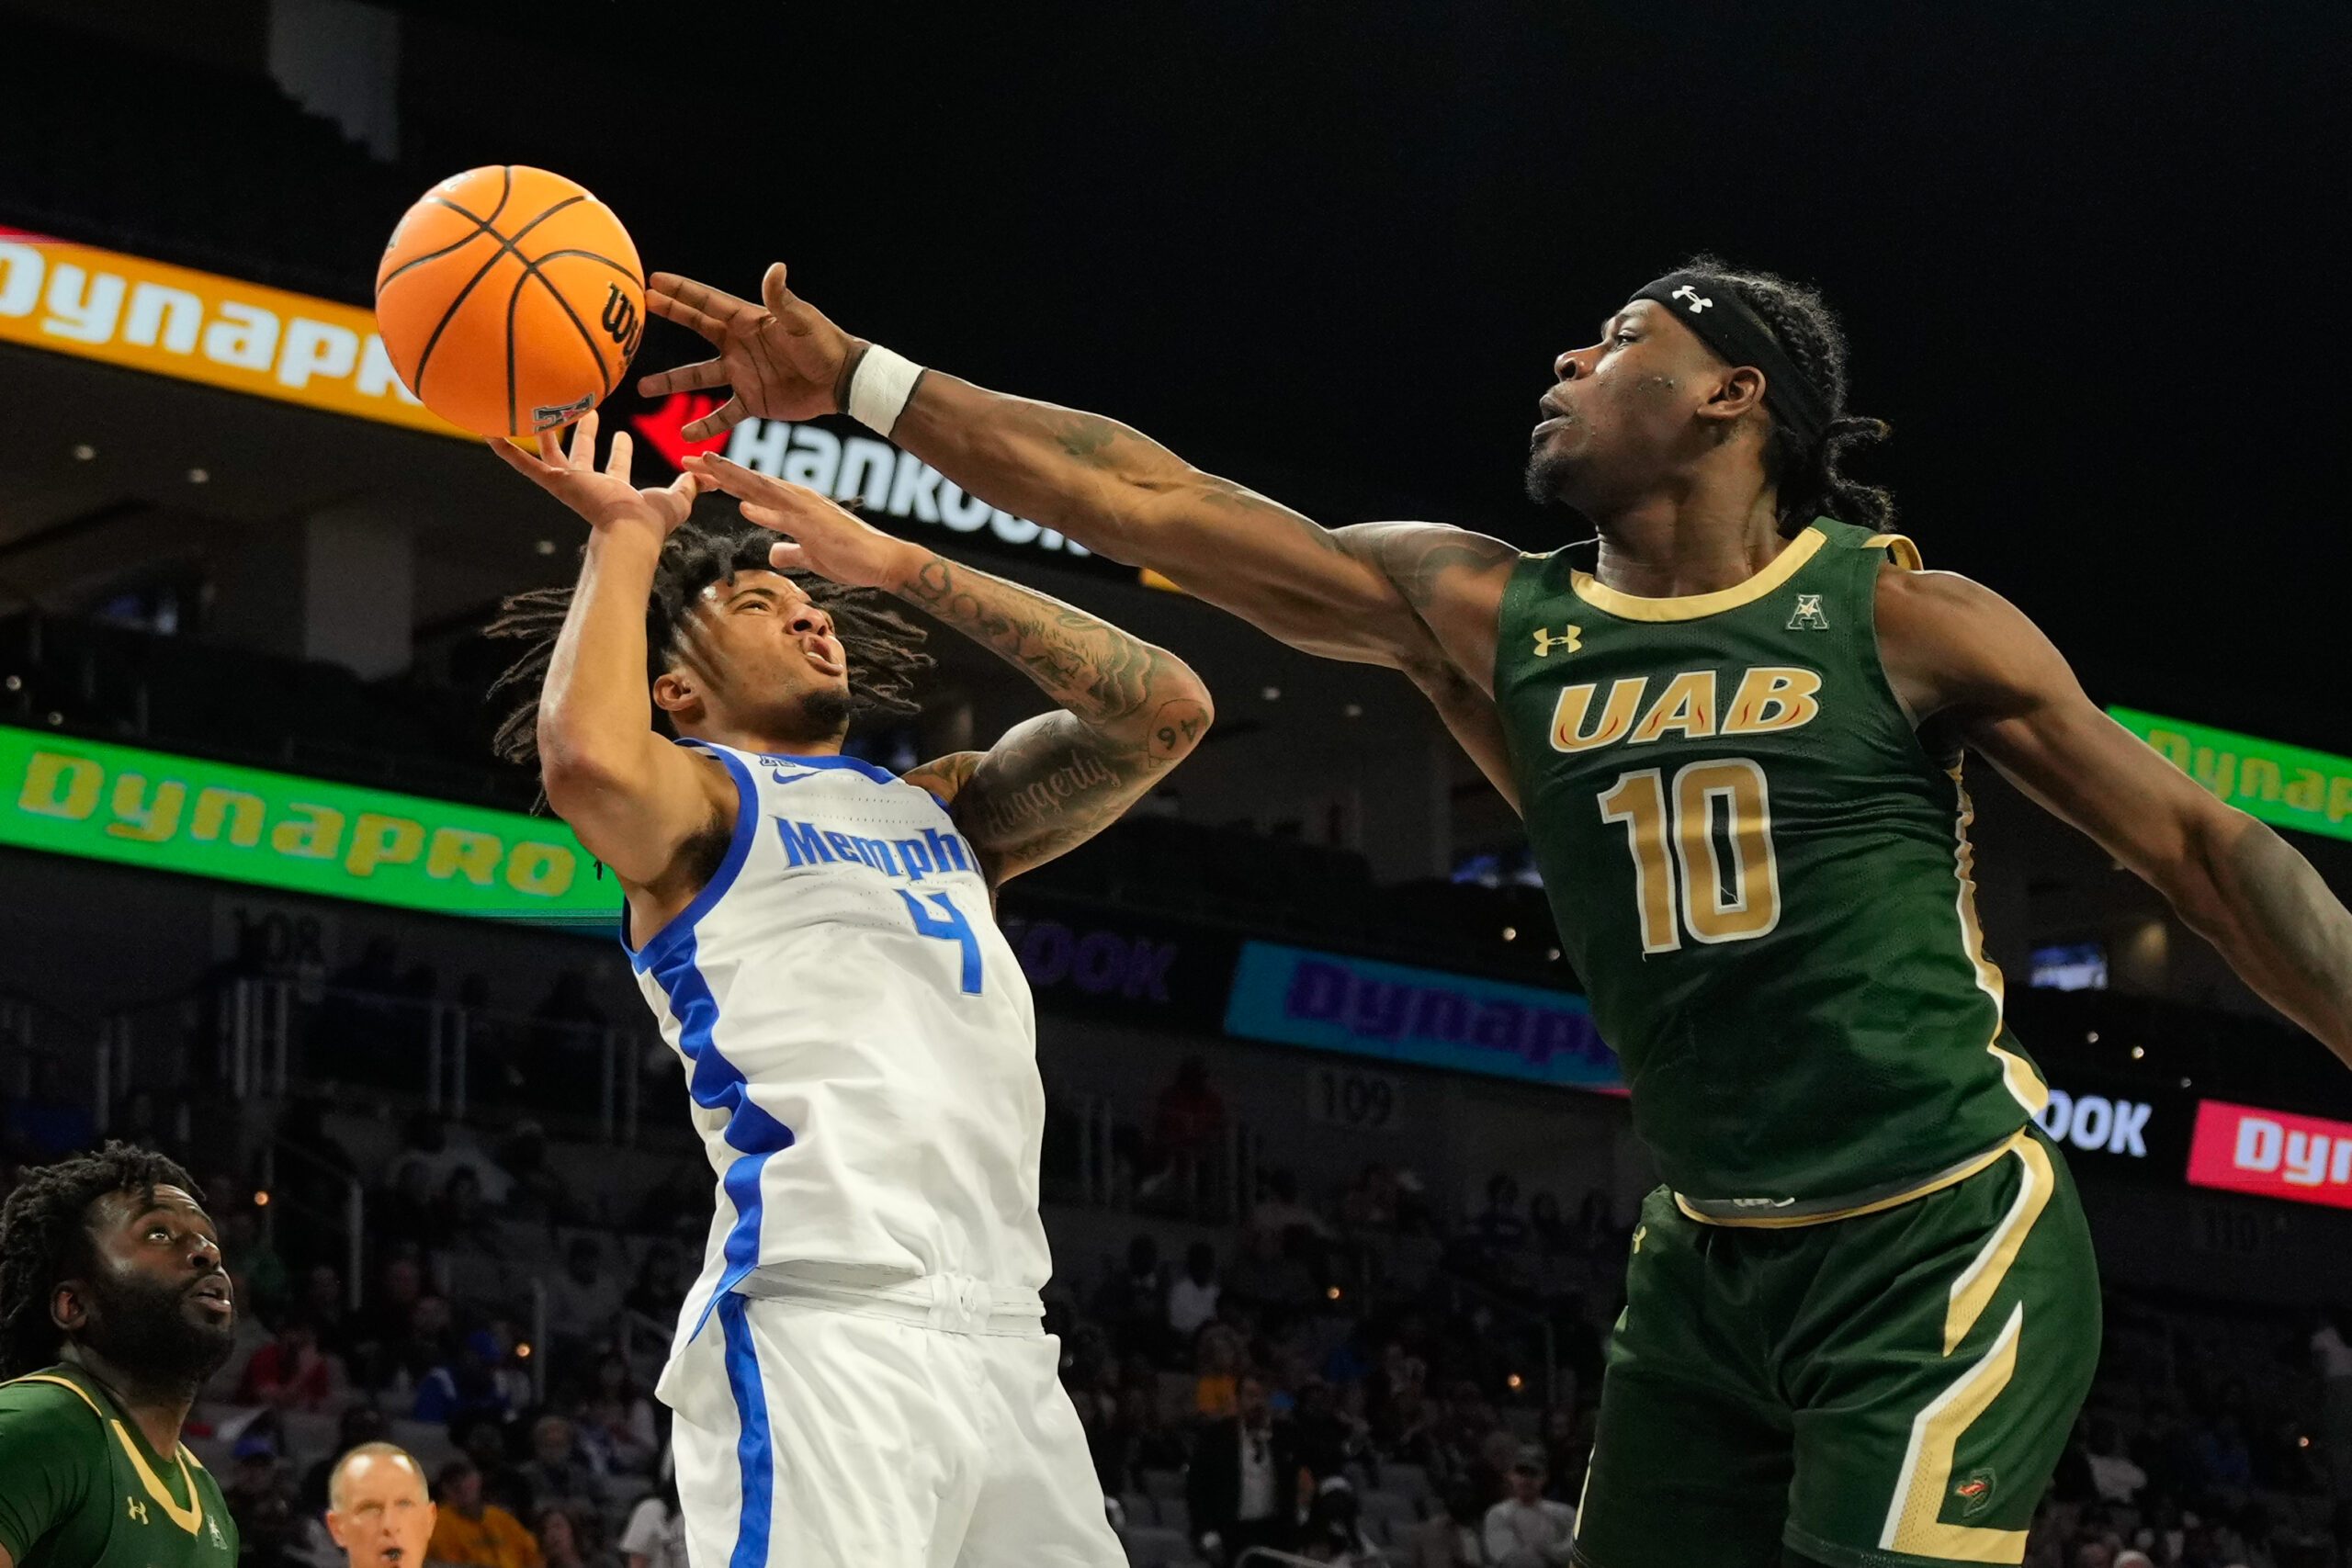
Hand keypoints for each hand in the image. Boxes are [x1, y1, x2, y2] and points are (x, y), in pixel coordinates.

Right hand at [492, 411, 697, 540]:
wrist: (630, 531)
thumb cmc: (652, 522)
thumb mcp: (677, 499)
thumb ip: (691, 486)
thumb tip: (708, 475)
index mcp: (615, 489)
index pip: (616, 466)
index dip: (620, 452)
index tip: (621, 433)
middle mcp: (589, 485)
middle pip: (583, 454)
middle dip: (584, 433)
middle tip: (585, 410)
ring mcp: (569, 482)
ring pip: (552, 451)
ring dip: (547, 431)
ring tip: (540, 407)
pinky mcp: (555, 481)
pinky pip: (524, 464)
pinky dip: (507, 450)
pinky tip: (489, 433)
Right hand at [638, 263, 857, 440]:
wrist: (842, 381)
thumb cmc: (825, 344)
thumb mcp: (802, 321)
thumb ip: (781, 299)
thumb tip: (776, 268)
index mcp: (748, 321)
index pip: (707, 303)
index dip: (680, 292)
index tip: (652, 281)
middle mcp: (739, 345)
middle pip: (696, 328)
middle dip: (669, 318)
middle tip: (638, 313)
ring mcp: (742, 374)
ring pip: (698, 377)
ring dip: (671, 381)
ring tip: (642, 387)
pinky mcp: (752, 401)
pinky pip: (722, 415)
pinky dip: (705, 425)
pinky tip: (685, 435)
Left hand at [683, 450, 921, 589]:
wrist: (883, 561)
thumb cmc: (850, 557)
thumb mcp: (811, 556)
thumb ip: (791, 551)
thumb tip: (773, 553)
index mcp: (795, 503)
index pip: (753, 486)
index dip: (724, 477)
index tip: (697, 470)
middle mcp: (798, 499)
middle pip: (751, 480)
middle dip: (718, 470)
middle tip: (687, 458)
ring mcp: (807, 511)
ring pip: (763, 490)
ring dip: (735, 478)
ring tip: (709, 466)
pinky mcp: (816, 528)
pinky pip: (786, 520)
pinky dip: (765, 513)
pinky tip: (744, 507)